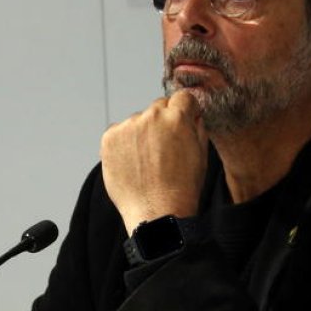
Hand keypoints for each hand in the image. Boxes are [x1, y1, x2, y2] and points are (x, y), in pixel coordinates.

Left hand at [100, 91, 207, 231]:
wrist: (156, 213)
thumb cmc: (181, 188)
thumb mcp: (201, 153)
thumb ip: (197, 126)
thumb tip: (192, 113)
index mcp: (177, 117)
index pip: (182, 98)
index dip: (184, 111)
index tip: (181, 123)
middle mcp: (151, 116)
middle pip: (158, 108)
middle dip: (162, 123)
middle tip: (163, 149)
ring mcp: (128, 126)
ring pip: (137, 121)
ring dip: (141, 133)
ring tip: (147, 162)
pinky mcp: (109, 138)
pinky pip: (119, 132)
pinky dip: (124, 143)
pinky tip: (133, 163)